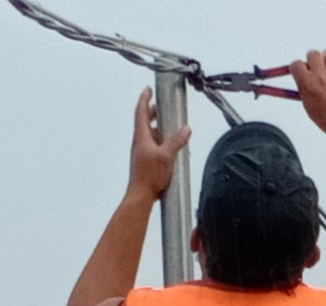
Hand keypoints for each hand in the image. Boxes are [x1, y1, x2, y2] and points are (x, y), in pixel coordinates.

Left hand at [127, 87, 189, 201]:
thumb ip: (177, 141)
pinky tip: (173, 148)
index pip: (141, 112)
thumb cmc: (149, 177)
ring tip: (171, 126)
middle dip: (153, 111)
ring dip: (159, 127)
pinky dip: (162, 141)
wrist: (141, 195)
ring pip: (150, 133)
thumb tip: (186, 129)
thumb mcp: (167, 156)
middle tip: (162, 106)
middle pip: (145, 121)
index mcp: (141, 136)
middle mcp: (140, 142)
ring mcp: (142, 151)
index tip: (148, 89)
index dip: (144, 99)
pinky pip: (154, 145)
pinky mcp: (146, 160)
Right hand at [292, 50, 325, 137]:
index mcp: (306, 84)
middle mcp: (319, 77)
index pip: (296, 64)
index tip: (301, 70)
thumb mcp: (309, 105)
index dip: (298, 67)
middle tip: (315, 66)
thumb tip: (301, 76)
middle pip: (313, 54)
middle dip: (312, 58)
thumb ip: (304, 88)